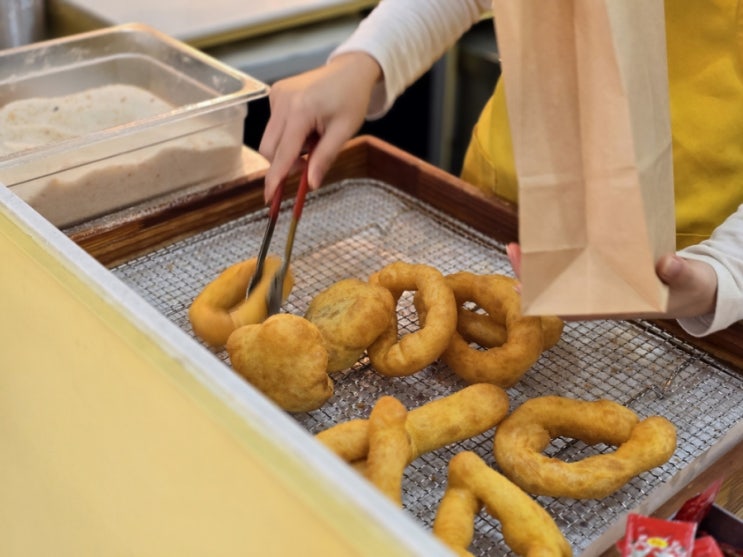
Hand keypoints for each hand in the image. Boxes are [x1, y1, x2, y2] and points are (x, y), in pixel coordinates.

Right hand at [259, 52, 382, 202]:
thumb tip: (310, 184)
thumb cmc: (351, 99)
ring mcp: (276, 95)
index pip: (282, 153)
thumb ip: (324, 158)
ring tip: (314, 137)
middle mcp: (282, 101)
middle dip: (285, 163)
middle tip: (310, 163)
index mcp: (300, 111)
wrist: (350, 70)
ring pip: (271, 139)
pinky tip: (307, 125)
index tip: (269, 198)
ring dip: (289, 148)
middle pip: (270, 149)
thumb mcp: (344, 132)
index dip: (275, 178)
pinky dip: (288, 134)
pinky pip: (274, 126)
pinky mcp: (275, 93)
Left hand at [505, 243, 717, 319]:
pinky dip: (557, 254)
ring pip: (562, 277)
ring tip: (516, 245)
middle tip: (513, 251)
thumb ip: (679, 273)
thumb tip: (666, 264)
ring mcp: (601, 284)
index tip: (524, 289)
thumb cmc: (692, 288)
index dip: (548, 300)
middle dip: (533, 275)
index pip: (576, 307)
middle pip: (559, 290)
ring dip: (540, 263)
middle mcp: (602, 296)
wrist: (697, 287)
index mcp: (618, 305)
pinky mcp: (603, 268)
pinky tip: (542, 242)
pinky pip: (574, 264)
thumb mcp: (690, 281)